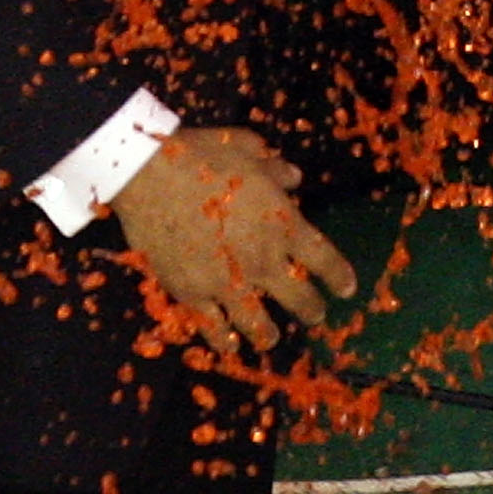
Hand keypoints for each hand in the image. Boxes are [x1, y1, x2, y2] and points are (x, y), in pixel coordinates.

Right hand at [107, 127, 357, 355]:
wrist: (146, 173)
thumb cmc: (199, 154)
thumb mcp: (244, 148)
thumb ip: (272, 167)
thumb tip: (293, 177)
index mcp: (284, 225)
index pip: (325, 261)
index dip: (339, 277)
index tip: (346, 289)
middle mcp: (264, 261)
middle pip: (301, 300)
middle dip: (311, 310)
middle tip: (314, 315)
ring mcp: (228, 283)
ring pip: (260, 325)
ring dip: (269, 334)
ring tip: (270, 337)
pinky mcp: (193, 293)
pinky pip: (214, 328)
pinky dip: (224, 340)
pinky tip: (228, 345)